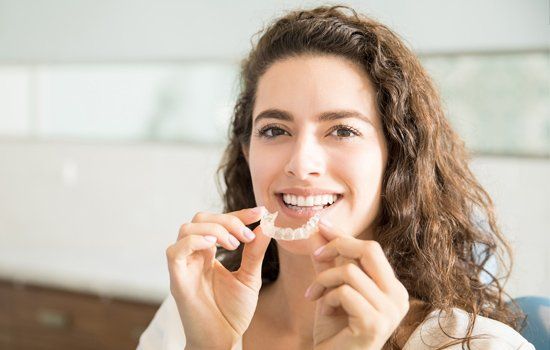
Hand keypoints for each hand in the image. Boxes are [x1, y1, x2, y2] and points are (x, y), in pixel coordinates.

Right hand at [166, 206, 270, 348]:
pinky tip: (214, 246)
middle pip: (200, 218)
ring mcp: (184, 266)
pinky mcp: (177, 280)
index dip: (238, 214)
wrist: (223, 340)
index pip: (218, 222)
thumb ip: (254, 252)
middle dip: (227, 220)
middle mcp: (194, 256)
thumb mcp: (250, 277)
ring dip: (214, 229)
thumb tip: (265, 226)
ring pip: (186, 228)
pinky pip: (175, 251)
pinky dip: (194, 241)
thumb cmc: (232, 312)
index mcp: (209, 253)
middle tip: (246, 235)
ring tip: (234, 244)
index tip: (260, 213)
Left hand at [307, 220, 409, 349]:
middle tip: (316, 256)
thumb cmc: (335, 330)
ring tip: (315, 296)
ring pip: (350, 272)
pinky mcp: (374, 323)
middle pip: (370, 250)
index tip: (321, 225)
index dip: (344, 236)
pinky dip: (327, 298)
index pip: (371, 249)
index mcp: (392, 287)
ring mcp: (390, 311)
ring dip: (324, 281)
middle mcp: (398, 297)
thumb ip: (328, 262)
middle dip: (338, 246)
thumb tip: (318, 231)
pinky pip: (344, 292)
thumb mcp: (331, 289)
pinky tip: (323, 312)